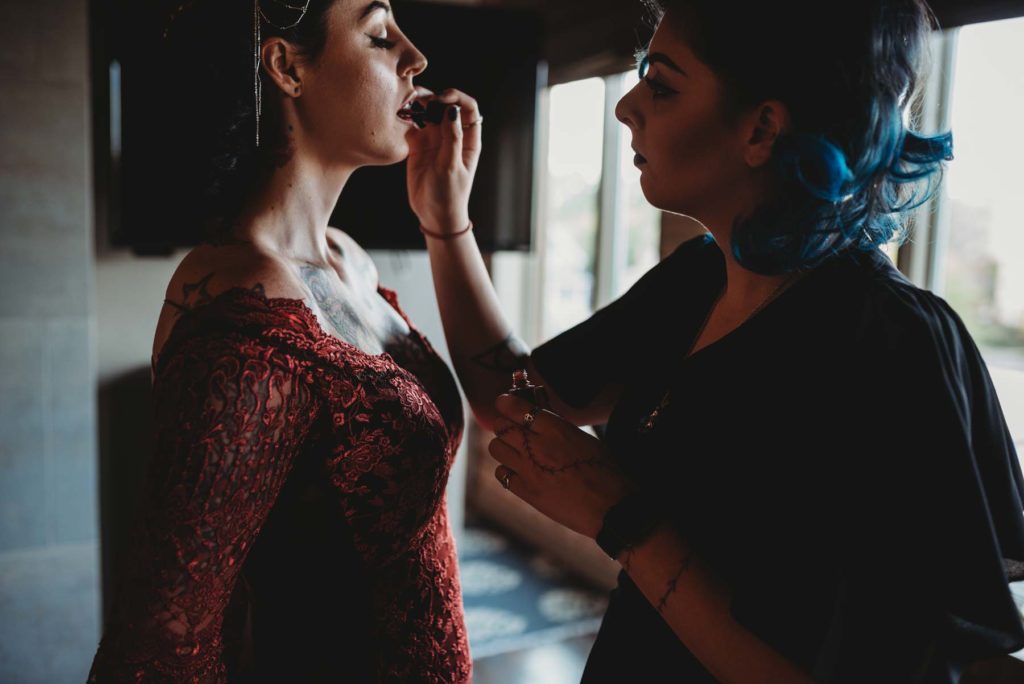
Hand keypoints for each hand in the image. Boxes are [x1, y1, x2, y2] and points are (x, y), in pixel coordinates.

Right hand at [405, 87, 482, 234]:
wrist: (434, 215)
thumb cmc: (449, 194)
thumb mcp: (451, 166)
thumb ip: (451, 138)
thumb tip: (451, 109)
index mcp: (467, 140)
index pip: (468, 108)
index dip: (456, 97)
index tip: (441, 98)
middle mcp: (452, 135)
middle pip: (445, 105)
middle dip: (433, 97)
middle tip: (418, 99)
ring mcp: (434, 140)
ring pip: (427, 113)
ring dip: (418, 105)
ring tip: (406, 104)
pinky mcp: (418, 146)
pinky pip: (412, 126)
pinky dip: (406, 119)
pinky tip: (399, 117)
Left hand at [489, 394, 632, 539]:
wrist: (611, 508)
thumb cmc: (606, 471)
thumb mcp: (585, 439)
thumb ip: (558, 427)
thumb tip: (539, 417)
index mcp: (556, 429)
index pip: (516, 407)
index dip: (506, 403)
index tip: (505, 403)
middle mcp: (538, 446)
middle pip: (501, 425)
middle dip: (504, 424)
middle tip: (512, 428)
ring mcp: (529, 470)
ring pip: (496, 447)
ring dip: (503, 446)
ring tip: (515, 450)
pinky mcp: (527, 492)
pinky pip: (501, 474)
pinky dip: (507, 471)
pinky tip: (519, 472)